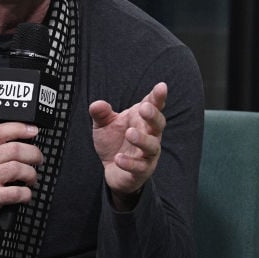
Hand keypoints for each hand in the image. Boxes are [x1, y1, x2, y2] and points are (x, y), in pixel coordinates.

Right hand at [0, 122, 42, 237]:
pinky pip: (17, 192)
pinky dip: (27, 194)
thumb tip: (22, 142)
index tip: (34, 130)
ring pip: (18, 168)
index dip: (20, 128)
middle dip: (33, 154)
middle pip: (14, 149)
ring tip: (31, 179)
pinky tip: (25, 195)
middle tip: (38, 160)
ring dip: (31, 174)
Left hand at [88, 82, 167, 209]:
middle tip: (143, 108)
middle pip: (158, 124)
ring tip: (130, 133)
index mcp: (142, 120)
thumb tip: (96, 104)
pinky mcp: (141, 170)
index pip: (153, 106)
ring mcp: (148, 154)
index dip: (158, 97)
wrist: (112, 170)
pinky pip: (139, 167)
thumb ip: (101, 114)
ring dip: (142, 139)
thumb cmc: (113, 142)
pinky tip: (118, 158)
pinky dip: (130, 162)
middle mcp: (150, 135)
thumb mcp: (103, 125)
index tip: (161, 86)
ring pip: (152, 146)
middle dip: (153, 115)